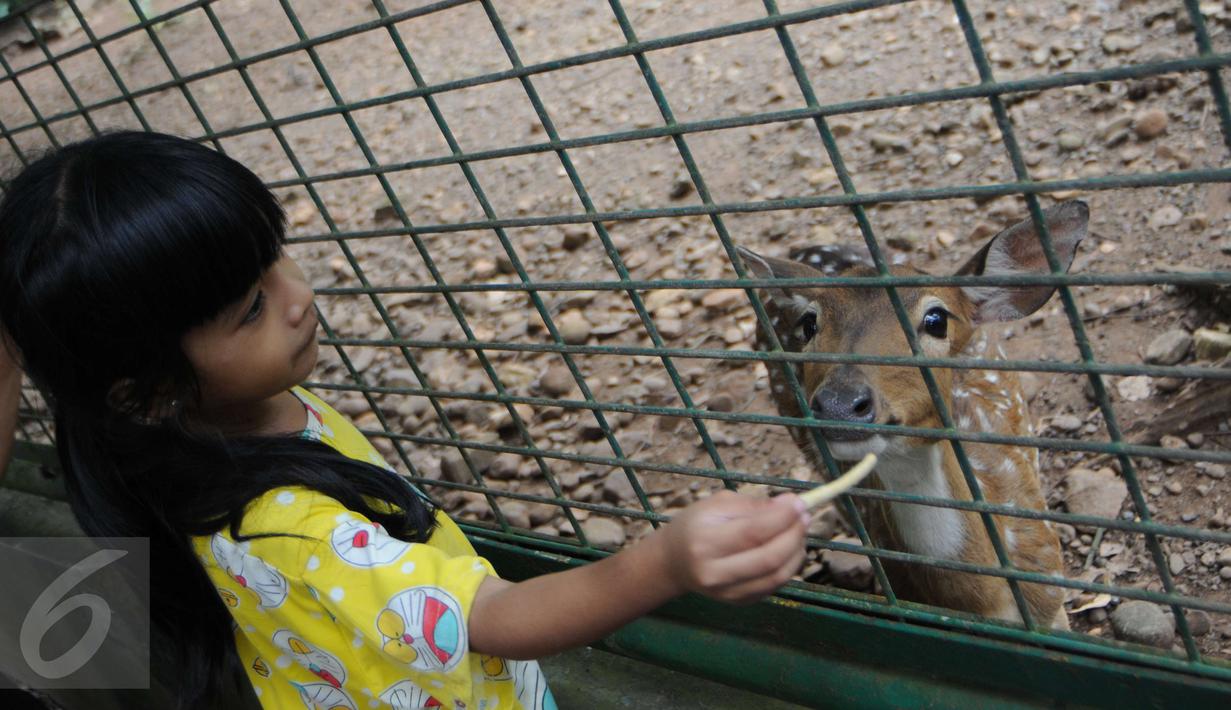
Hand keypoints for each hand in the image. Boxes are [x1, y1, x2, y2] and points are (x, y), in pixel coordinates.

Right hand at [654, 491, 807, 604]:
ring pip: (776, 576)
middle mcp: (715, 573)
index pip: (753, 532)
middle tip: (804, 515)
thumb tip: (790, 504)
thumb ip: (753, 506)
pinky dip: (789, 566)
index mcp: (705, 543)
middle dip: (794, 534)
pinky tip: (789, 549)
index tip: (799, 502)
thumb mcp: (716, 505)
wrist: (673, 563)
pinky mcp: (739, 601)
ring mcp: (727, 592)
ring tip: (799, 531)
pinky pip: (774, 585)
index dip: (782, 517)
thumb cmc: (695, 526)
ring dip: (796, 551)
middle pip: (769, 558)